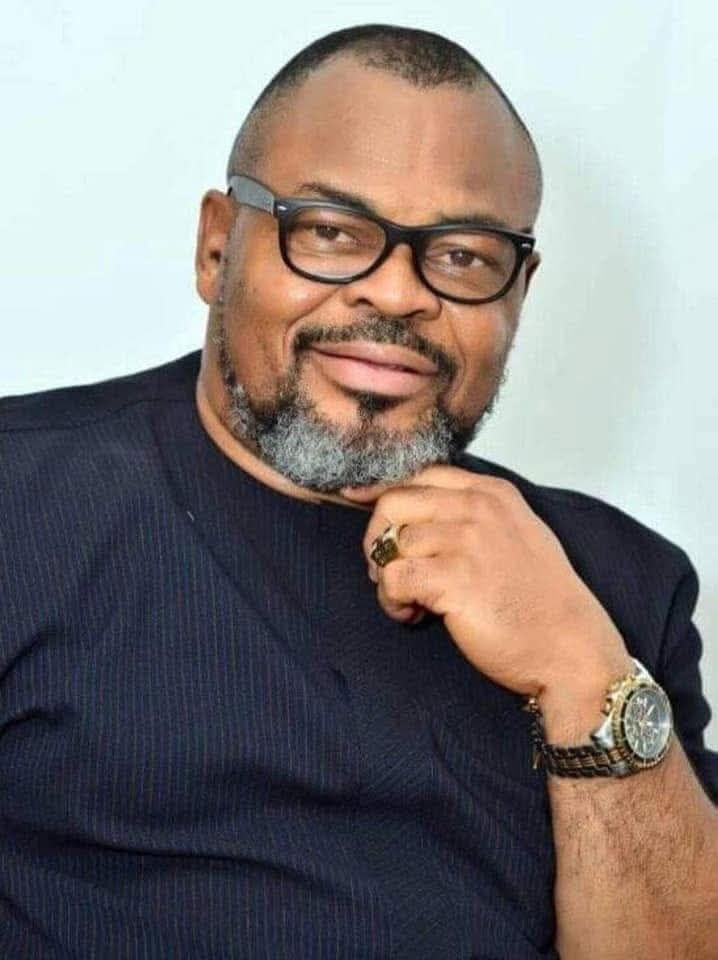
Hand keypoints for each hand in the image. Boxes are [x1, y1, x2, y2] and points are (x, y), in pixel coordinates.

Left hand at [342, 466, 631, 728]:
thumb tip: (418, 514)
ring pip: (390, 543)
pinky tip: (414, 615)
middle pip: (394, 502)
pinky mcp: (454, 578)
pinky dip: (392, 600)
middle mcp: (479, 509)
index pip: (421, 474)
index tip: (357, 502)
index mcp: (493, 494)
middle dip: (377, 538)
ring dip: (387, 579)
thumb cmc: (541, 602)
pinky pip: (393, 577)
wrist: (571, 649)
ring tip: (412, 604)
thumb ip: (474, 516)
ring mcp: (467, 541)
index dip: (383, 490)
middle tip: (389, 571)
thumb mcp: (517, 536)